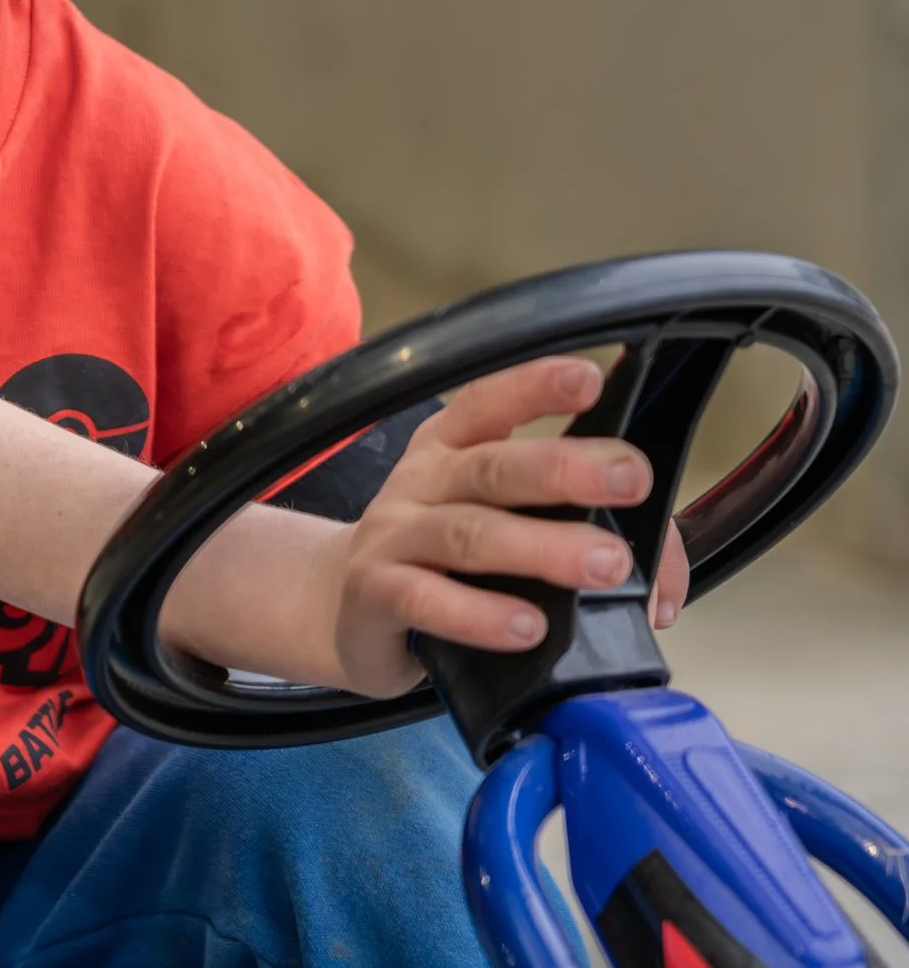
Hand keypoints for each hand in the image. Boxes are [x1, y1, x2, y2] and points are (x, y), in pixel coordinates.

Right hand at [322, 356, 683, 698]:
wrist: (344, 608)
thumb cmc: (439, 561)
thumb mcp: (501, 528)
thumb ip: (583, 540)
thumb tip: (660, 589)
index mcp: (451, 449)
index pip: (486, 402)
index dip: (532, 386)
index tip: (589, 378)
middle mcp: (421, 483)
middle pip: (491, 467)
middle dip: (564, 469)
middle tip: (630, 479)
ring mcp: (394, 537)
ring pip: (469, 534)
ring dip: (541, 547)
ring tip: (607, 565)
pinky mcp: (377, 595)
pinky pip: (427, 600)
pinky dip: (480, 613)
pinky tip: (528, 626)